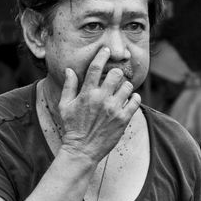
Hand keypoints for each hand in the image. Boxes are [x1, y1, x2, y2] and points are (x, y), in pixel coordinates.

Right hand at [56, 47, 141, 162]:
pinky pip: (135, 101)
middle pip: (116, 74)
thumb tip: (69, 70)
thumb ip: (69, 87)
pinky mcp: (123, 119)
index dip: (102, 55)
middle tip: (116, 77)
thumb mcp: (64, 106)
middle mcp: (101, 98)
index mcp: (86, 93)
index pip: (96, 67)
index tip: (106, 50)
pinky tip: (130, 99)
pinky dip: (134, 98)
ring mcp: (113, 109)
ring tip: (122, 91)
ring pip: (127, 86)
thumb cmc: (72, 127)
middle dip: (117, 73)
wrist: (82, 150)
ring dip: (126, 86)